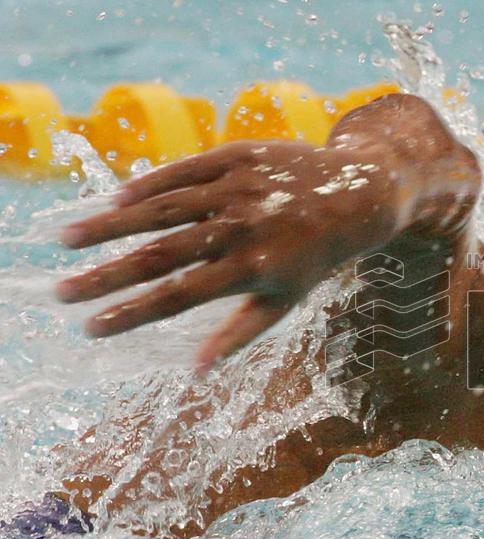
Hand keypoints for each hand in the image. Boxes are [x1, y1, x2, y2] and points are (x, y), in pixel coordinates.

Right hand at [57, 140, 396, 373]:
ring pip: (162, 207)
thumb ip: (239, 334)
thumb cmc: (315, 257)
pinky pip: (183, 170)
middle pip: (160, 254)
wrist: (358, 195)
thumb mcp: (286, 301)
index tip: (91, 327)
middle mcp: (242, 227)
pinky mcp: (238, 156)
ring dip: (111, 224)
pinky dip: (147, 185)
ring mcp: (238, 188)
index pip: (179, 296)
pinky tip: (113, 200)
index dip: (132, 313)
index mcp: (253, 268)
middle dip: (105, 275)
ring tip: (68, 240)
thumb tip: (194, 373)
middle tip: (60, 292)